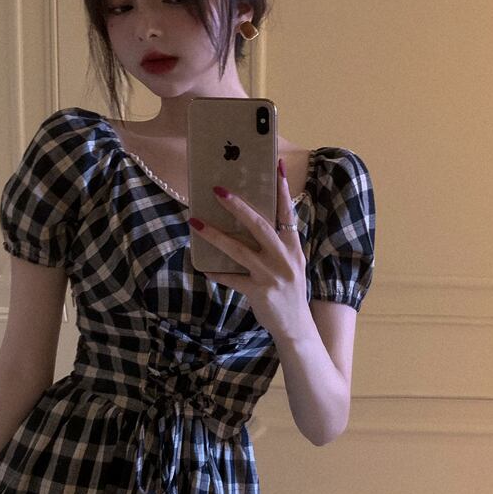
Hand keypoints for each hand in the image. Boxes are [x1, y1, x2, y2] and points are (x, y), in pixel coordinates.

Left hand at [188, 157, 308, 340]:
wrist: (297, 327)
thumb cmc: (290, 291)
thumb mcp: (290, 264)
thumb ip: (277, 245)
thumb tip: (251, 223)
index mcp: (293, 247)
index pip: (287, 212)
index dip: (281, 189)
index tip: (276, 166)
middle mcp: (284, 258)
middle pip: (259, 225)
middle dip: (237, 206)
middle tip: (218, 191)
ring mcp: (271, 275)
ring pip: (238, 249)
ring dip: (214, 235)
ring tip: (195, 222)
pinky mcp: (258, 291)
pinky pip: (231, 278)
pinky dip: (216, 272)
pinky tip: (203, 266)